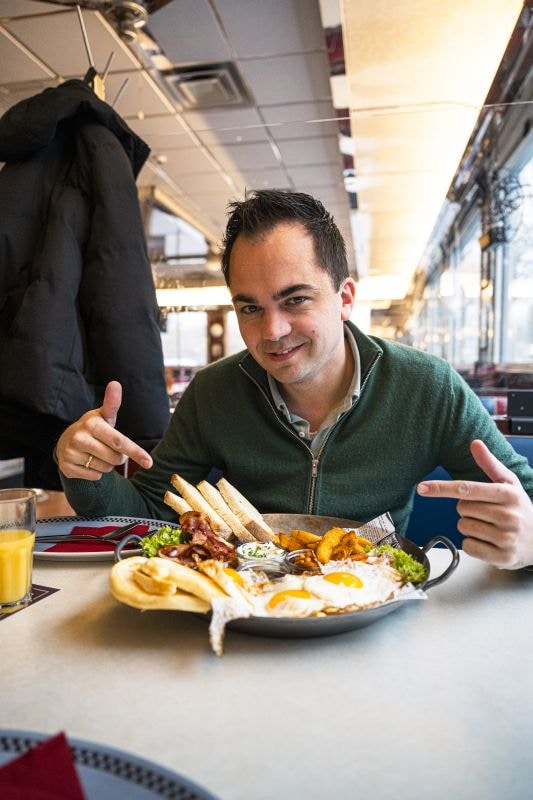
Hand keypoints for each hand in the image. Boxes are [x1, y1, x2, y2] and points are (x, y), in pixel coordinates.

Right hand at [56, 381, 152, 480]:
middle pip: (115, 458)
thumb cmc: (93, 428)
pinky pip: (95, 476)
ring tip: (97, 454)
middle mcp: (79, 438)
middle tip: (110, 448)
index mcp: (92, 424)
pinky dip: (96, 472)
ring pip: (105, 469)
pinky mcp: (66, 468)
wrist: (66, 441)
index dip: (136, 452)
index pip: (120, 442)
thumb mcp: (103, 416)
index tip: (149, 462)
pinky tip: (88, 462)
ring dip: (107, 465)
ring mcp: (71, 453)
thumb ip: (112, 403)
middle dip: (119, 457)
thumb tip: (115, 383)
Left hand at [417, 439, 532, 569]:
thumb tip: (475, 443)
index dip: (442, 488)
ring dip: (470, 527)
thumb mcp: (509, 484)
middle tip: (486, 513)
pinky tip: (489, 542)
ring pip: (463, 527)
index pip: (467, 489)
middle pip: (461, 508)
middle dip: (468, 509)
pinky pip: (468, 547)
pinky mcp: (502, 557)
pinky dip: (473, 544)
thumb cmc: (519, 508)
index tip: (422, 488)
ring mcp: (506, 538)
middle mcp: (508, 515)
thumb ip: (490, 464)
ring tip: (489, 527)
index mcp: (507, 494)